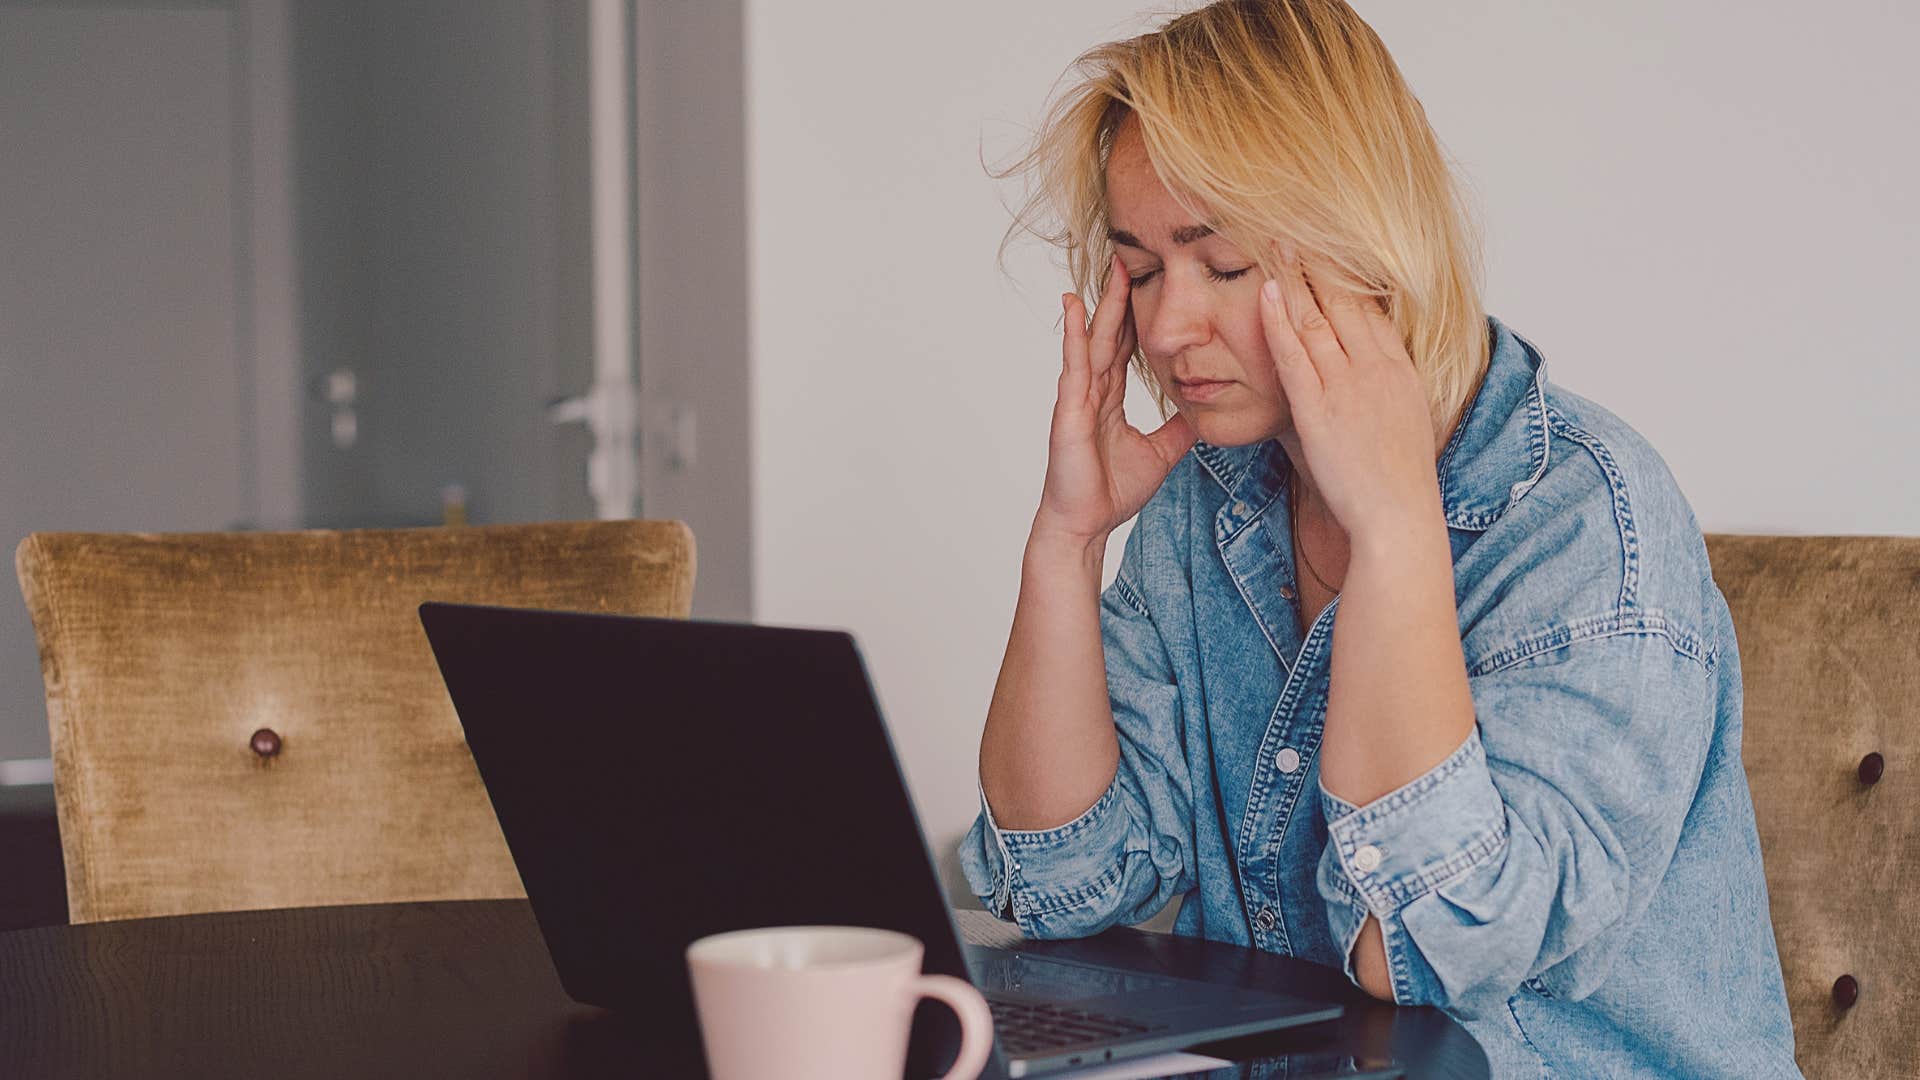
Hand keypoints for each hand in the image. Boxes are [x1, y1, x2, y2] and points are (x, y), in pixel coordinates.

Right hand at [1034, 255, 1196, 547]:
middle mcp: (1093, 390)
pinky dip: (1074, 333)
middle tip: (1130, 258)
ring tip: (1110, 268)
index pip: (1126, 346)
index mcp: (1111, 398)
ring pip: (1094, 340)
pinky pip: (1075, 363)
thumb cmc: (1110, 492)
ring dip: (1102, 304)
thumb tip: (1204, 410)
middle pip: (1110, 333)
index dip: (1137, 315)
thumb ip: (1179, 429)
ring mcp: (1079, 396)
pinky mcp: (1069, 408)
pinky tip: (1076, 305)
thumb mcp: (1161, 452)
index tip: (1150, 283)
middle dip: (1121, 297)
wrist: (1085, 524)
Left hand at [1258, 246, 1442, 545]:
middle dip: (1319, 263)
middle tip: (1297, 228)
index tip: (1328, 250)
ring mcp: (1347, 385)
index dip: (1347, 277)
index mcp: (1399, 369)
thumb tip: (1363, 379)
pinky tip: (1267, 291)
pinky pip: (1294, 353)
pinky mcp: (1319, 407)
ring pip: (1317, 317)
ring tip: (1276, 243)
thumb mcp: (1401, 422)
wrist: (1399, 516)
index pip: (1371, 309)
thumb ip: (1380, 392)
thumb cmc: (1397, 481)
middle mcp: (1376, 367)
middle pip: (1345, 301)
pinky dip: (1279, 319)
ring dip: (1295, 277)